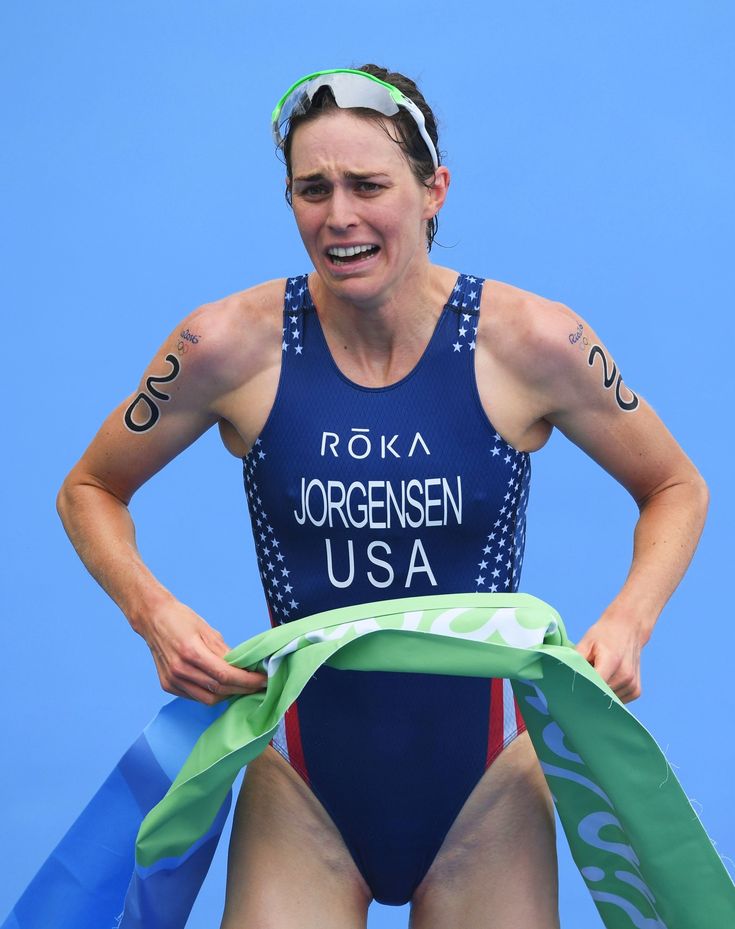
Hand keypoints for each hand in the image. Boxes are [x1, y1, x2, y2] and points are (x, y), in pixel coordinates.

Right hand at [138, 599, 267, 704]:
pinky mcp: (167, 686)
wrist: (153, 619)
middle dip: (242, 689)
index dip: (247, 681)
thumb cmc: (181, 619)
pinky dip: (211, 693)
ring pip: (208, 698)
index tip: (263, 681)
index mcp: (191, 652)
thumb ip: (225, 652)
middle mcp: (180, 670)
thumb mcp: (208, 630)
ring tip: (241, 686)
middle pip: (219, 689)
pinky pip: (195, 696)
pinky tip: (220, 685)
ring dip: (228, 694)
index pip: (225, 675)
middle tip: (258, 686)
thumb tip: (244, 667)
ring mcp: (172, 680)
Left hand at [574, 611, 644, 702]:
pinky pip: (617, 701)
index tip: (570, 690)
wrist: (628, 628)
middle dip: (588, 692)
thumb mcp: (586, 642)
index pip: (594, 685)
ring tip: (597, 677)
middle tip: (579, 684)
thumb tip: (563, 677)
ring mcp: (632, 684)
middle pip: (600, 695)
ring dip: (599, 694)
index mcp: (612, 661)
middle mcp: (625, 675)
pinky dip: (609, 695)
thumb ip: (576, 660)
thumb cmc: (604, 635)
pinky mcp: (636, 691)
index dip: (580, 688)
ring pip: (608, 701)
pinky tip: (606, 681)